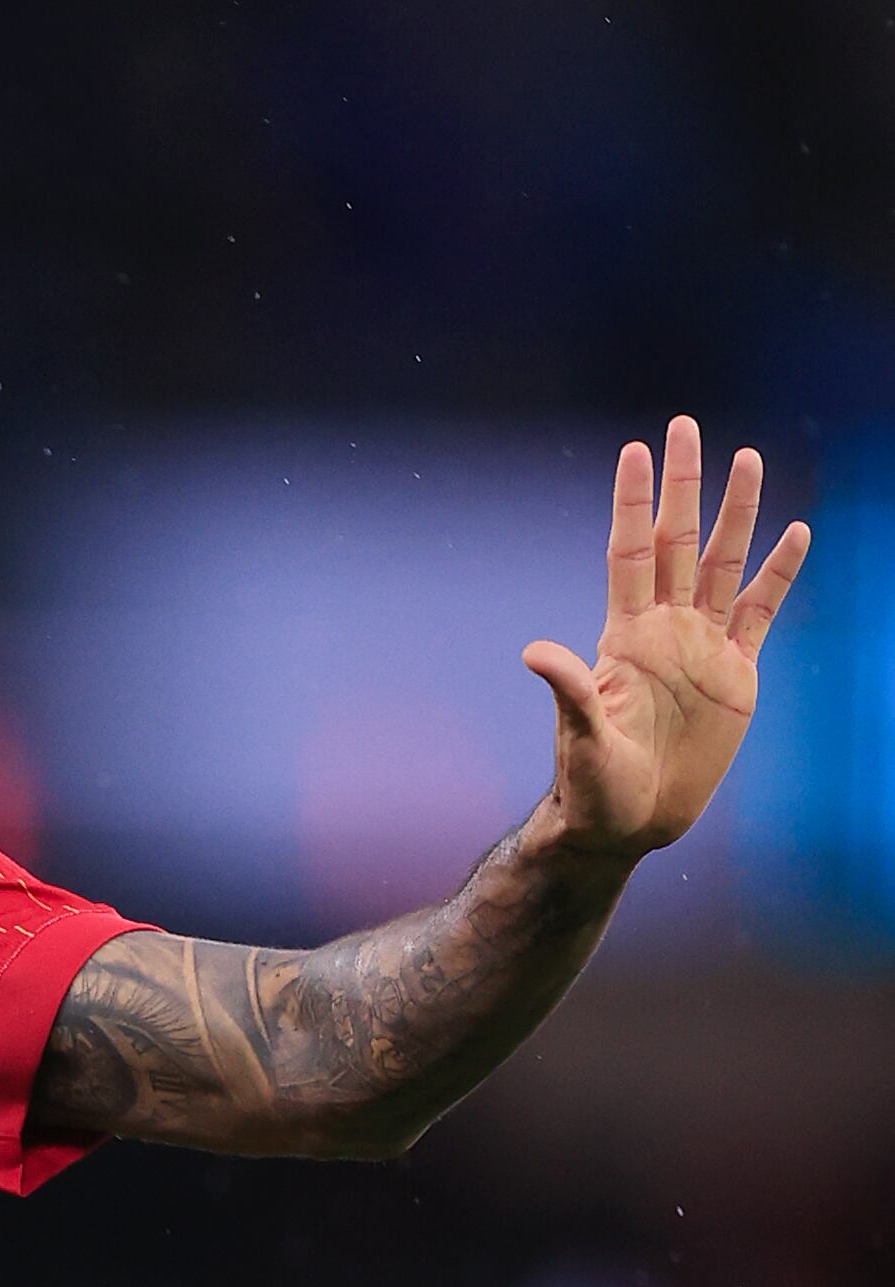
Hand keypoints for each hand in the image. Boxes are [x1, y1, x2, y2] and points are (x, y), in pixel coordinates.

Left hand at [522, 415, 808, 862]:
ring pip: (725, 563)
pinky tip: (794, 531)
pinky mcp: (737, 672)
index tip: (634, 450)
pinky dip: (778, 571)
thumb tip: (534, 651)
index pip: (631, 551)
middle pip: (678, 540)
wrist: (630, 820)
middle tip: (685, 425)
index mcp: (624, 635)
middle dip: (683, 485)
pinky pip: (763, 610)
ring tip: (748, 457)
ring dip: (737, 512)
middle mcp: (664, 628)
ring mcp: (702, 646)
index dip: (633, 502)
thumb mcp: (582, 737)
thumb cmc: (593, 785)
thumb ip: (569, 690)